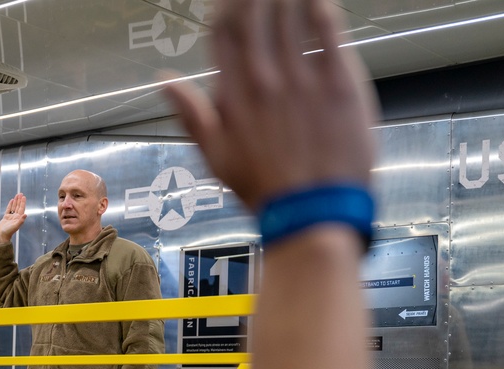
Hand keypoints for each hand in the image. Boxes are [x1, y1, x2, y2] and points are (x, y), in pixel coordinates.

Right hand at [0, 193, 26, 243]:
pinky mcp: (6, 217)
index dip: (22, 202)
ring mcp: (11, 217)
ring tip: (17, 195)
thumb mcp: (16, 226)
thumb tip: (26, 215)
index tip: (23, 196)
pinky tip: (11, 201)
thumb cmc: (9, 232)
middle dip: (19, 200)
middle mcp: (16, 217)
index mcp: (19, 218)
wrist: (2, 235)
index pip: (21, 208)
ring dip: (16, 201)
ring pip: (14, 207)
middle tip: (20, 193)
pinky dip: (10, 205)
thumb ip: (21, 220)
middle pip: (18, 206)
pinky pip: (9, 209)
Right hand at [162, 0, 376, 211]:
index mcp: (234, 95)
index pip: (223, 34)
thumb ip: (191, 113)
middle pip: (256, 16)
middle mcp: (265, 79)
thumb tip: (164, 81)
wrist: (313, 213)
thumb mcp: (215, 157)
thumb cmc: (265, 190)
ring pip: (291, 17)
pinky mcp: (339, 84)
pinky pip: (329, 33)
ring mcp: (303, 79)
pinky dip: (322, 9)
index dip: (225, 7)